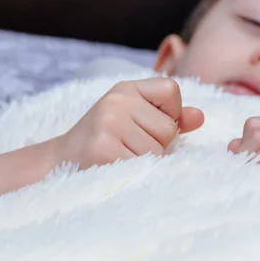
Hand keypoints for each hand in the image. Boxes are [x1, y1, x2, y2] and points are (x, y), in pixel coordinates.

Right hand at [53, 79, 204, 169]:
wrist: (60, 161)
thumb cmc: (105, 140)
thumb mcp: (135, 119)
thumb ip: (169, 116)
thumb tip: (199, 117)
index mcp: (126, 88)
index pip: (171, 90)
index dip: (169, 113)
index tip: (147, 125)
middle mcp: (116, 100)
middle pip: (168, 127)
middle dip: (156, 143)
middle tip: (127, 146)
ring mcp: (108, 122)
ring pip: (158, 150)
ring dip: (145, 161)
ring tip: (120, 156)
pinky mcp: (103, 148)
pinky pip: (142, 165)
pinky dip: (135, 172)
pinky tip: (115, 166)